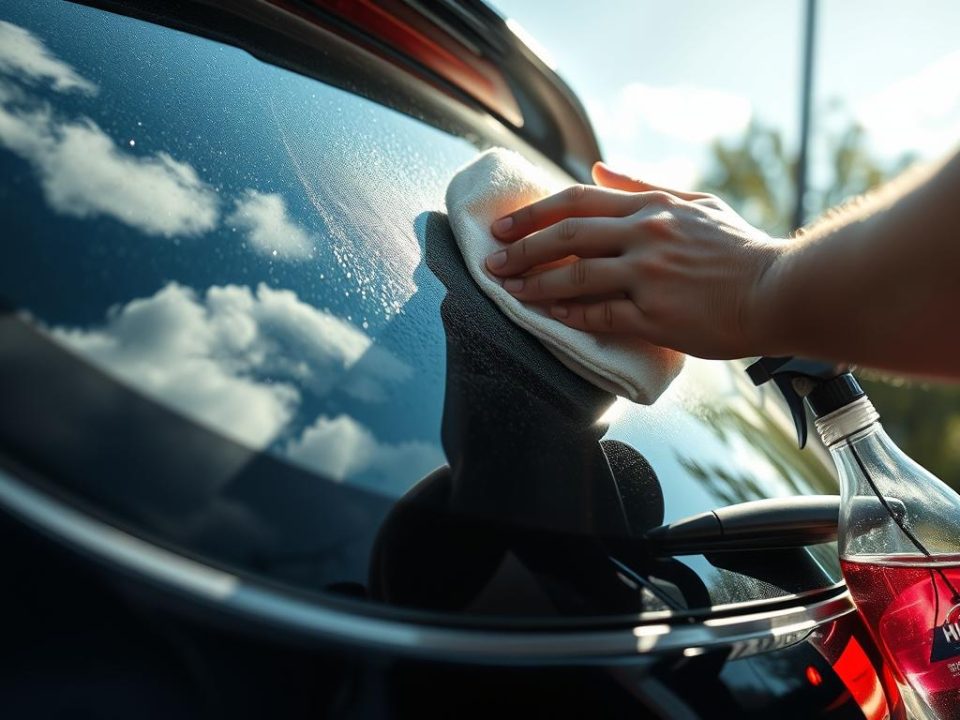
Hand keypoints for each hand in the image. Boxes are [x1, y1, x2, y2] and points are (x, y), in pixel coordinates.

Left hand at [485, 162, 786, 358]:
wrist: (779, 290)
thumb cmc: (738, 249)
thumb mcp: (695, 203)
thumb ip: (643, 185)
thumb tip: (597, 170)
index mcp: (652, 207)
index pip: (577, 201)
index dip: (534, 213)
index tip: (503, 225)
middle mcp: (646, 235)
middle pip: (567, 236)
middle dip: (522, 248)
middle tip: (491, 260)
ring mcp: (650, 276)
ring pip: (575, 277)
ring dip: (534, 284)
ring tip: (507, 290)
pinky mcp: (656, 315)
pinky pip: (601, 315)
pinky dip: (569, 315)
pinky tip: (545, 316)